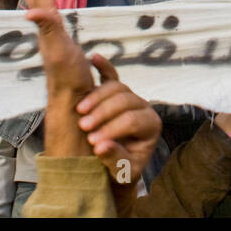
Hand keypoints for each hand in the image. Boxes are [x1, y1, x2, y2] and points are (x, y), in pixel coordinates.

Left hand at [14, 0, 94, 98]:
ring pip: (40, 5)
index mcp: (49, 24)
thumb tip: (29, 11)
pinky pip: (49, 18)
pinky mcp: (60, 45)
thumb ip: (47, 28)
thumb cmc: (69, 76)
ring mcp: (52, 36)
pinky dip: (43, 7)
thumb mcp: (59, 49)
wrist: (74, 100)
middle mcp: (47, 27)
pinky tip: (44, 11)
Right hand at [76, 55, 161, 187]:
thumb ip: (115, 159)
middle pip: (124, 100)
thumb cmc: (124, 169)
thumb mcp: (123, 171)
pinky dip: (103, 66)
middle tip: (84, 126)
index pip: (132, 120)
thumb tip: (101, 146)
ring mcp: (130, 97)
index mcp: (151, 125)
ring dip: (96, 97)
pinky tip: (93, 58)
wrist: (119, 165)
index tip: (93, 141)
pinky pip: (111, 75)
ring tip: (80, 111)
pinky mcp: (117, 92)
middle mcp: (143, 106)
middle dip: (103, 112)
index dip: (112, 129)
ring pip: (115, 87)